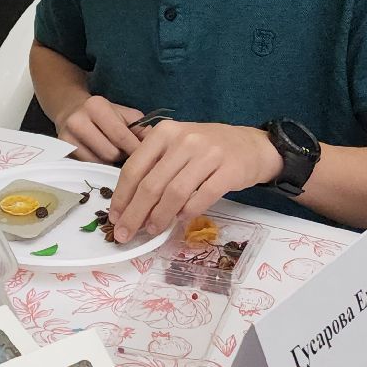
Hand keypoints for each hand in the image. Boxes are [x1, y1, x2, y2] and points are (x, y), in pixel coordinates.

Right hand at [54, 95, 145, 163]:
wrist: (71, 110)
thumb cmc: (105, 114)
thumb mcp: (125, 115)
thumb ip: (141, 129)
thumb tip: (156, 147)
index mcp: (97, 106)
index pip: (121, 136)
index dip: (136, 149)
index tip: (147, 157)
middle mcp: (78, 120)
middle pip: (110, 153)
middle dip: (122, 156)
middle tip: (126, 153)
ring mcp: (67, 137)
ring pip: (99, 162)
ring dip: (111, 163)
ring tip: (114, 154)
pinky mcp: (63, 151)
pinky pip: (88, 167)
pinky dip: (99, 165)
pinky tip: (101, 157)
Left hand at [109, 122, 279, 237]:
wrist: (251, 145)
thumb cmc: (207, 148)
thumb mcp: (176, 144)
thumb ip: (153, 164)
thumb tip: (128, 203)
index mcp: (165, 132)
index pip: (134, 168)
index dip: (122, 197)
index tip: (115, 217)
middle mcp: (184, 140)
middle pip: (151, 184)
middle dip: (135, 214)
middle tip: (126, 233)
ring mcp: (208, 154)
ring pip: (175, 193)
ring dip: (160, 217)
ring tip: (152, 230)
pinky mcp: (229, 170)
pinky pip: (203, 197)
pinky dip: (188, 212)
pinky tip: (181, 220)